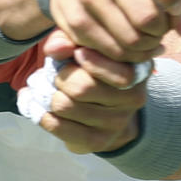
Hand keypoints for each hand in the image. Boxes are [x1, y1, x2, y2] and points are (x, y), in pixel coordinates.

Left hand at [39, 31, 148, 153]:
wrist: (107, 108)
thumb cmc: (94, 66)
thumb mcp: (87, 45)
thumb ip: (70, 39)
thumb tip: (54, 49)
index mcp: (138, 70)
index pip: (115, 70)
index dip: (91, 60)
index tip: (78, 53)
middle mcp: (133, 98)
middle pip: (82, 88)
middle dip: (60, 78)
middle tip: (58, 74)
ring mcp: (117, 123)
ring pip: (65, 106)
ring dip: (49, 95)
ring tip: (49, 89)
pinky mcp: (98, 141)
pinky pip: (58, 126)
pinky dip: (42, 114)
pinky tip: (42, 107)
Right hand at [49, 0, 180, 62]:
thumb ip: (179, 2)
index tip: (176, 12)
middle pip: (144, 13)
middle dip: (158, 32)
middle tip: (159, 35)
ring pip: (124, 34)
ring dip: (141, 48)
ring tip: (147, 47)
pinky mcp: (63, 6)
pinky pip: (97, 43)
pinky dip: (116, 54)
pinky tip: (125, 52)